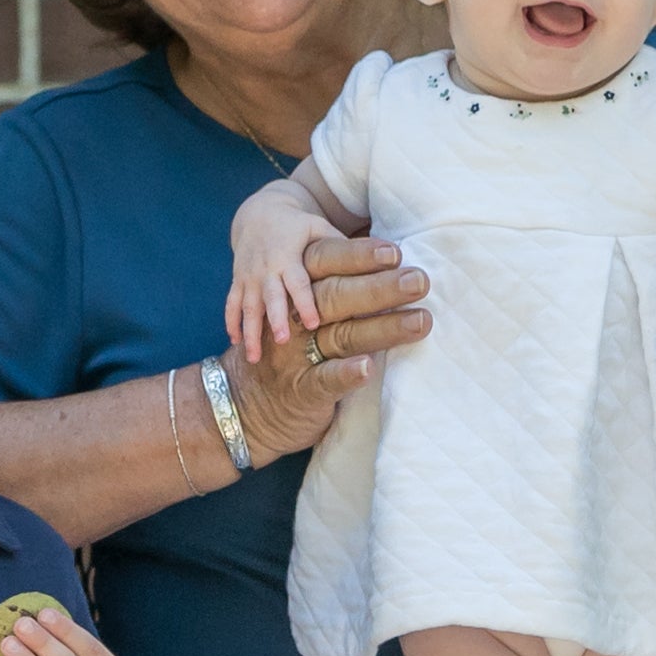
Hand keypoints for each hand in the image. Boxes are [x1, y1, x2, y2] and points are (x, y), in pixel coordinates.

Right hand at [221, 234, 429, 461]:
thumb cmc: (284, 345)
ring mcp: (293, 353)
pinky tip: (368, 368)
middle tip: (420, 280)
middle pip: (337, 294)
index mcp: (291, 288)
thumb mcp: (297, 308)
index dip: (360, 255)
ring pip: (340, 333)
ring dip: (382, 327)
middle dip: (380, 286)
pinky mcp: (298, 387)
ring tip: (420, 321)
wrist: (236, 403)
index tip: (396, 251)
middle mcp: (292, 318)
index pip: (326, 262)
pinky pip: (323, 378)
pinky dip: (345, 373)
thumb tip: (383, 257)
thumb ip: (331, 284)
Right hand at [225, 192, 339, 362]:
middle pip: (270, 296)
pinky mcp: (238, 282)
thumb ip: (344, 247)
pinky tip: (235, 343)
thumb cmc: (299, 226)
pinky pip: (231, 304)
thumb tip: (388, 257)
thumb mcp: (319, 228)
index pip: (297, 281)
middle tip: (283, 341)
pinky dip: (232, 323)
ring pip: (247, 305)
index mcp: (288, 254)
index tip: (314, 323)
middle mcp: (266, 267)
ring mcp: (249, 276)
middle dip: (274, 319)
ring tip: (253, 357)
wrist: (258, 214)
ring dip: (250, 330)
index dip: (305, 301)